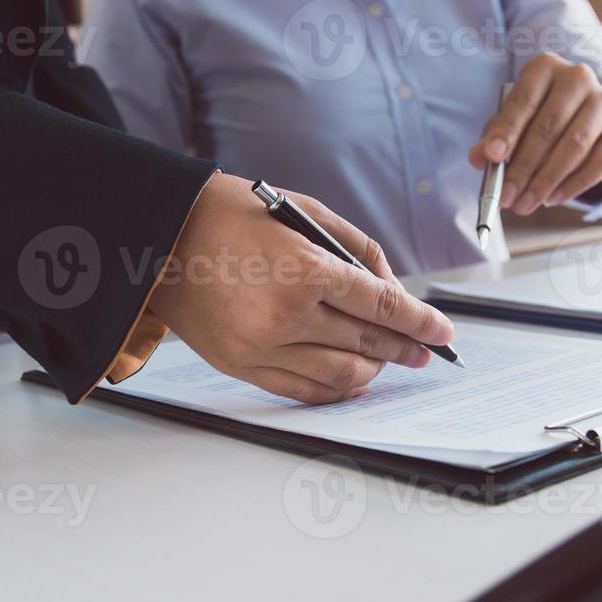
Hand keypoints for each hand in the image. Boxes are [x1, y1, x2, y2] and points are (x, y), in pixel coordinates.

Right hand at [147, 173, 454, 403]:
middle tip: (425, 352)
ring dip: (373, 371)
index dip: (420, 323)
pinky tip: (352, 379)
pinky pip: (302, 390)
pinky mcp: (241, 366)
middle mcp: (285, 315)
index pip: (381, 307)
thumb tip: (390, 288)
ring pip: (339, 375)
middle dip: (404, 348)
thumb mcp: (304, 212)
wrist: (159, 236)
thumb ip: (355, 248)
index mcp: (304, 271)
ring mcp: (261, 347)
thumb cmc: (231, 215)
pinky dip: (335, 389)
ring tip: (389, 362)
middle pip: (366, 343)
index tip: (442, 333)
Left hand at [468, 52, 601, 215]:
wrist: (584, 111)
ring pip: (575, 145)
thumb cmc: (539, 113)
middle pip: (549, 126)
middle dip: (524, 166)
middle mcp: (578, 78)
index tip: (493, 157)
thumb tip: (479, 158)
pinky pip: (600, 161)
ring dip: (547, 180)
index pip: (524, 100)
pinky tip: (553, 198)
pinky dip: (575, 184)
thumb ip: (494, 136)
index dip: (507, 130)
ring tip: (525, 204)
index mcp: (545, 67)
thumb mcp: (513, 118)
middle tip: (506, 196)